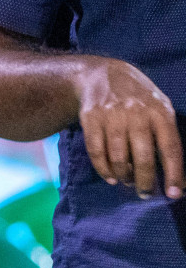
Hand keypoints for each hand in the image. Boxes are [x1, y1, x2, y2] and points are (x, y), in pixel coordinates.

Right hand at [75, 57, 183, 198]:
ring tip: (127, 181)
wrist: (102, 73)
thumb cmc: (139, 98)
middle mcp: (136, 113)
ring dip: (124, 176)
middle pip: (142, 157)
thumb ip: (168, 136)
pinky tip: (110, 176)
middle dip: (145, 182)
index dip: (174, 174)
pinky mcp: (90, 118)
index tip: (173, 194)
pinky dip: (103, 168)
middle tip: (145, 193)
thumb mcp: (160, 107)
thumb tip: (178, 177)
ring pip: (118, 157)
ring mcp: (111, 115)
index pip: (170, 149)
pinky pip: (96, 151)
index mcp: (160, 112)